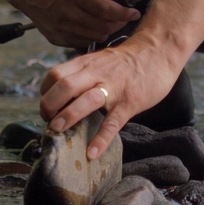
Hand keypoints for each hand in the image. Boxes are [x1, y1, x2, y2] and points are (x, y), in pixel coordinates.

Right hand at [15, 0, 141, 47]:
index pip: (107, 10)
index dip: (124, 14)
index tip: (134, 13)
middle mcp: (67, 13)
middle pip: (103, 26)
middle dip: (119, 23)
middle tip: (123, 17)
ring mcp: (60, 28)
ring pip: (94, 37)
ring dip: (106, 30)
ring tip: (109, 21)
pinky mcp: (56, 38)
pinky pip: (82, 43)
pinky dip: (92, 36)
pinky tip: (93, 27)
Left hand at [39, 39, 182, 160]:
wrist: (157, 52)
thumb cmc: (126, 61)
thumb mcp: (99, 61)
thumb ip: (81, 74)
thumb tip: (62, 96)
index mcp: (86, 64)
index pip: (55, 75)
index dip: (45, 93)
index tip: (46, 108)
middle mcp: (96, 74)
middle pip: (64, 86)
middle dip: (49, 105)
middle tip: (48, 122)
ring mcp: (113, 88)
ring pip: (85, 100)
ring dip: (68, 116)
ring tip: (57, 131)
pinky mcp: (129, 102)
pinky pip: (112, 122)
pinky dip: (101, 139)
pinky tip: (92, 153)